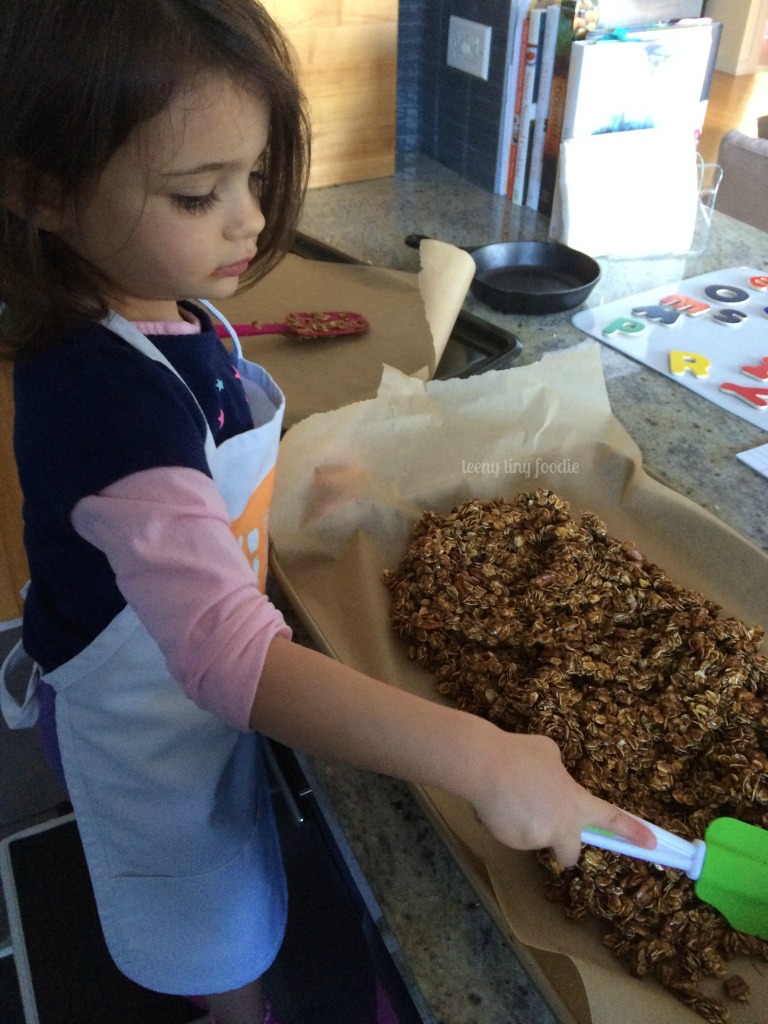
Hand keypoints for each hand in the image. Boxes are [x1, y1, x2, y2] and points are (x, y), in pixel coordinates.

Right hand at [469, 731, 655, 867]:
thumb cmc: (520, 754)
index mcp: (576, 803)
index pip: (611, 819)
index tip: (652, 845)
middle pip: (570, 853)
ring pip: (536, 838)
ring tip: (510, 796)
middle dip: (562, 844)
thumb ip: (558, 773)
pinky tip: (497, 803)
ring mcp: (536, 839)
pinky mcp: (512, 843)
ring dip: (528, 825)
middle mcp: (561, 827)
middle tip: (546, 823)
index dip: (632, 832)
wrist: (484, 766)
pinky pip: (514, 836)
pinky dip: (509, 825)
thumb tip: (552, 777)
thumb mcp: (549, 753)